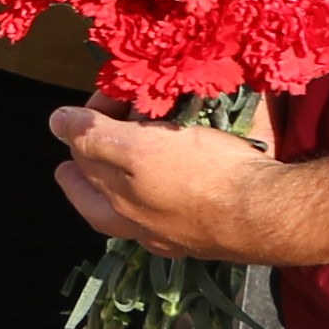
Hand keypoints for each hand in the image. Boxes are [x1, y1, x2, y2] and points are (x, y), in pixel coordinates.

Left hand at [51, 107, 293, 260]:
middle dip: (107, 141)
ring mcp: (175, 231)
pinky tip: (185, 156)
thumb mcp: (137, 150)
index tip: (111, 97)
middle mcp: (139, 227)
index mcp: (112, 210)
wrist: (271, 214)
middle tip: (123, 110)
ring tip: (153, 127)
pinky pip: (179, 196)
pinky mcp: (209, 227)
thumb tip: (57, 123)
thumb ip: (93, 138)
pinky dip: (174, 171)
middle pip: (106, 179)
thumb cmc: (201, 180)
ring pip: (142, 190)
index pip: (78, 159)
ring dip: (141, 156)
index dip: (87, 121)